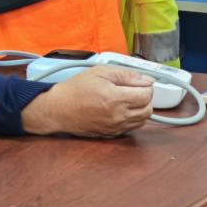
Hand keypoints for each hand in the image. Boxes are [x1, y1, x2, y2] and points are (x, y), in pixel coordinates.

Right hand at [21, 66, 154, 137]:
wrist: (58, 110)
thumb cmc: (75, 90)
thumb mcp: (100, 72)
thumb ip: (126, 74)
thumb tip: (146, 79)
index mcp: (115, 99)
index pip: (147, 95)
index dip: (146, 85)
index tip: (139, 81)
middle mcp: (118, 116)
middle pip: (148, 109)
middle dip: (145, 97)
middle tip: (134, 88)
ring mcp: (116, 128)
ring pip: (143, 120)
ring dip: (141, 108)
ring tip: (128, 98)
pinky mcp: (112, 134)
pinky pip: (132, 127)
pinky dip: (133, 118)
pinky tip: (122, 109)